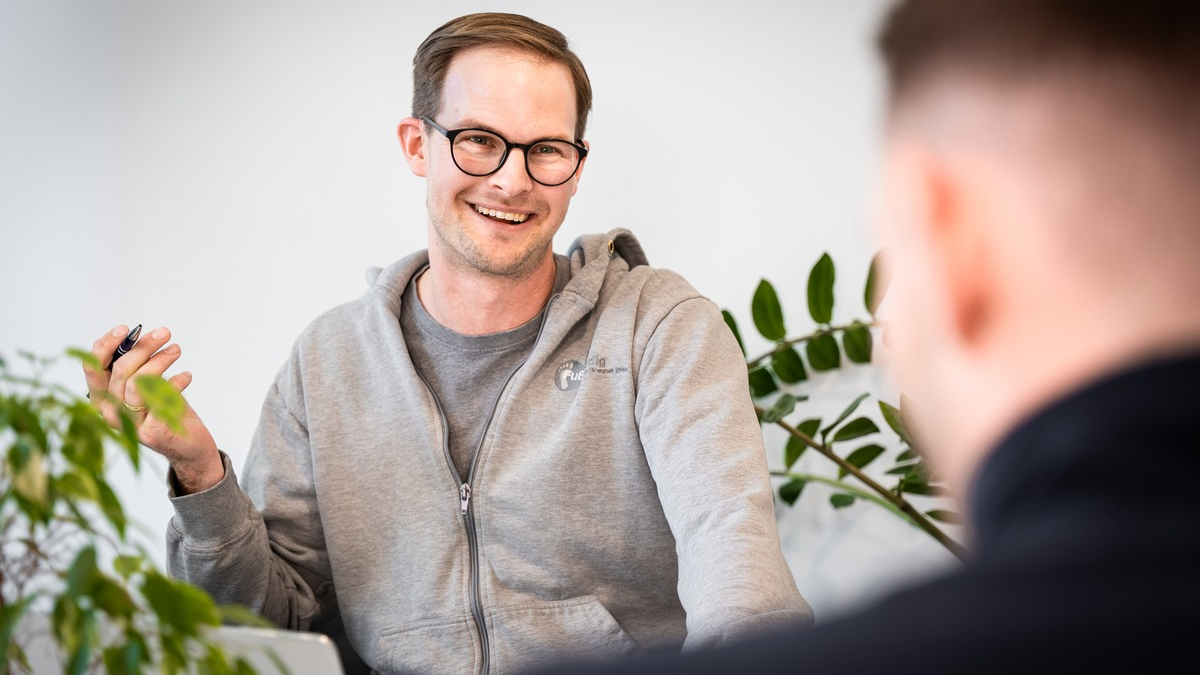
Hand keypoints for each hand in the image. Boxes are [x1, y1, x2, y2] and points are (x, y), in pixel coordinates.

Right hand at [83, 325, 224, 493]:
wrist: (189, 446)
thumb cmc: (165, 411)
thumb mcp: (146, 385)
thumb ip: (136, 366)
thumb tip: (136, 336)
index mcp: (102, 398)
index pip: (93, 367)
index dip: (106, 345)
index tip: (126, 328)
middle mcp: (110, 412)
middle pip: (120, 370)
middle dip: (143, 346)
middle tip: (165, 333)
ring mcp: (130, 425)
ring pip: (138, 382)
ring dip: (160, 360)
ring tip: (176, 349)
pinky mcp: (152, 432)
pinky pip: (161, 399)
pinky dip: (176, 382)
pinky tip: (187, 376)